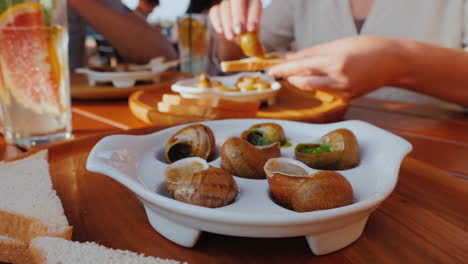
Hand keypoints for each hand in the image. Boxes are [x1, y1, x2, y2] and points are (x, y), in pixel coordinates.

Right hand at [209, 0, 261, 40]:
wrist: (236, 36)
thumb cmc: (247, 35)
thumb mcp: (254, 40)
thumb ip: (256, 45)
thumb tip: (259, 54)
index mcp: (254, 4)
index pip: (255, 4)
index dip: (253, 16)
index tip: (251, 29)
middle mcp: (241, 1)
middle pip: (238, 0)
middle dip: (238, 16)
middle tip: (239, 32)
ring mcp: (228, 4)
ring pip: (225, 7)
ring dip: (228, 23)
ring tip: (231, 37)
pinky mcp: (217, 9)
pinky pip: (215, 11)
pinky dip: (217, 21)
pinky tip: (221, 31)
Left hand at [268, 36, 405, 98]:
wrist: (394, 63)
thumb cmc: (368, 48)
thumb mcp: (339, 44)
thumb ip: (312, 52)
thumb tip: (290, 57)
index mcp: (336, 62)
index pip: (301, 67)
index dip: (283, 69)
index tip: (270, 71)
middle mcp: (338, 79)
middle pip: (303, 82)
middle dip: (289, 77)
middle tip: (278, 72)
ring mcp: (343, 91)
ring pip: (312, 88)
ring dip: (301, 81)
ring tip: (295, 73)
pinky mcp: (347, 98)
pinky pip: (324, 91)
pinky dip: (316, 84)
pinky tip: (317, 77)